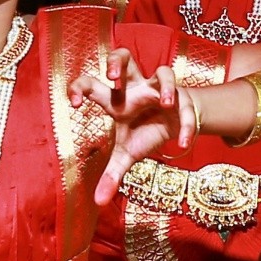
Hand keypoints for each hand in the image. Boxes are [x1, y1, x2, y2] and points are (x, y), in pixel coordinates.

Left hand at [80, 48, 197, 206]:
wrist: (177, 123)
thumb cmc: (146, 131)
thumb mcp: (128, 153)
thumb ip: (112, 173)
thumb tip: (98, 203)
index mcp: (117, 99)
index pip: (91, 84)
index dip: (79, 88)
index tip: (73, 104)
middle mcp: (137, 89)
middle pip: (125, 57)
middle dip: (118, 61)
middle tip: (113, 76)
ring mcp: (161, 92)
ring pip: (163, 73)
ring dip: (166, 87)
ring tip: (165, 104)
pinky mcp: (183, 101)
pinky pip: (186, 107)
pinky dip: (186, 124)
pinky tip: (182, 143)